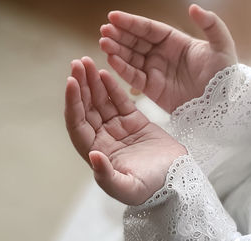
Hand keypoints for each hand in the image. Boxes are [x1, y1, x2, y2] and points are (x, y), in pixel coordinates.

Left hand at [64, 57, 186, 204]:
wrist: (179, 182)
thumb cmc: (152, 189)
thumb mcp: (128, 188)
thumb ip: (107, 175)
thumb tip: (93, 156)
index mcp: (96, 152)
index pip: (78, 124)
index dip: (73, 103)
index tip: (71, 82)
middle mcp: (102, 138)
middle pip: (86, 108)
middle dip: (80, 86)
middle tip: (77, 63)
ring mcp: (117, 128)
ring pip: (100, 101)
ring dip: (92, 82)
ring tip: (87, 62)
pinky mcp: (133, 121)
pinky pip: (119, 100)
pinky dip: (111, 87)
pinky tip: (104, 72)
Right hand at [99, 4, 236, 112]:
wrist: (223, 105)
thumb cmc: (225, 75)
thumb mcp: (222, 46)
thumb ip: (211, 24)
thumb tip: (193, 7)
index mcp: (174, 41)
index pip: (148, 28)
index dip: (130, 22)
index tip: (113, 16)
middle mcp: (161, 54)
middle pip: (135, 41)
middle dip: (118, 35)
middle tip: (103, 30)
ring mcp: (155, 71)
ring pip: (130, 58)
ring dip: (116, 50)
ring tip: (103, 43)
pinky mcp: (152, 89)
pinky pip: (133, 77)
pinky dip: (122, 69)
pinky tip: (111, 60)